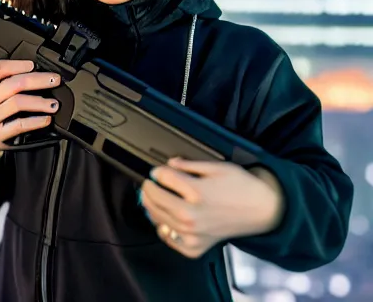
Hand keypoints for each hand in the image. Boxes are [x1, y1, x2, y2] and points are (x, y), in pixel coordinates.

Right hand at [0, 60, 60, 160]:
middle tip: (55, 80)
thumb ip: (10, 83)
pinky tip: (46, 119)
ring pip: (17, 103)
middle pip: (12, 84)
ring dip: (39, 101)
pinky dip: (36, 121)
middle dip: (38, 80)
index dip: (16, 64)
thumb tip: (40, 74)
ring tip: (54, 104)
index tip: (34, 64)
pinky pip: (19, 125)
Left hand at [140, 158, 283, 258]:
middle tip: (148, 184)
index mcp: (195, 192)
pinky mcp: (196, 246)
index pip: (162, 178)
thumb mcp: (216, 167)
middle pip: (155, 199)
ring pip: (158, 219)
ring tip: (151, 199)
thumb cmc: (242, 187)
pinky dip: (163, 229)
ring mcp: (192, 233)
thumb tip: (169, 164)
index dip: (156, 172)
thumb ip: (189, 165)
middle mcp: (191, 215)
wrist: (263, 209)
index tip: (156, 171)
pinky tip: (164, 220)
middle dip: (147, 189)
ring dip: (150, 207)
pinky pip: (170, 239)